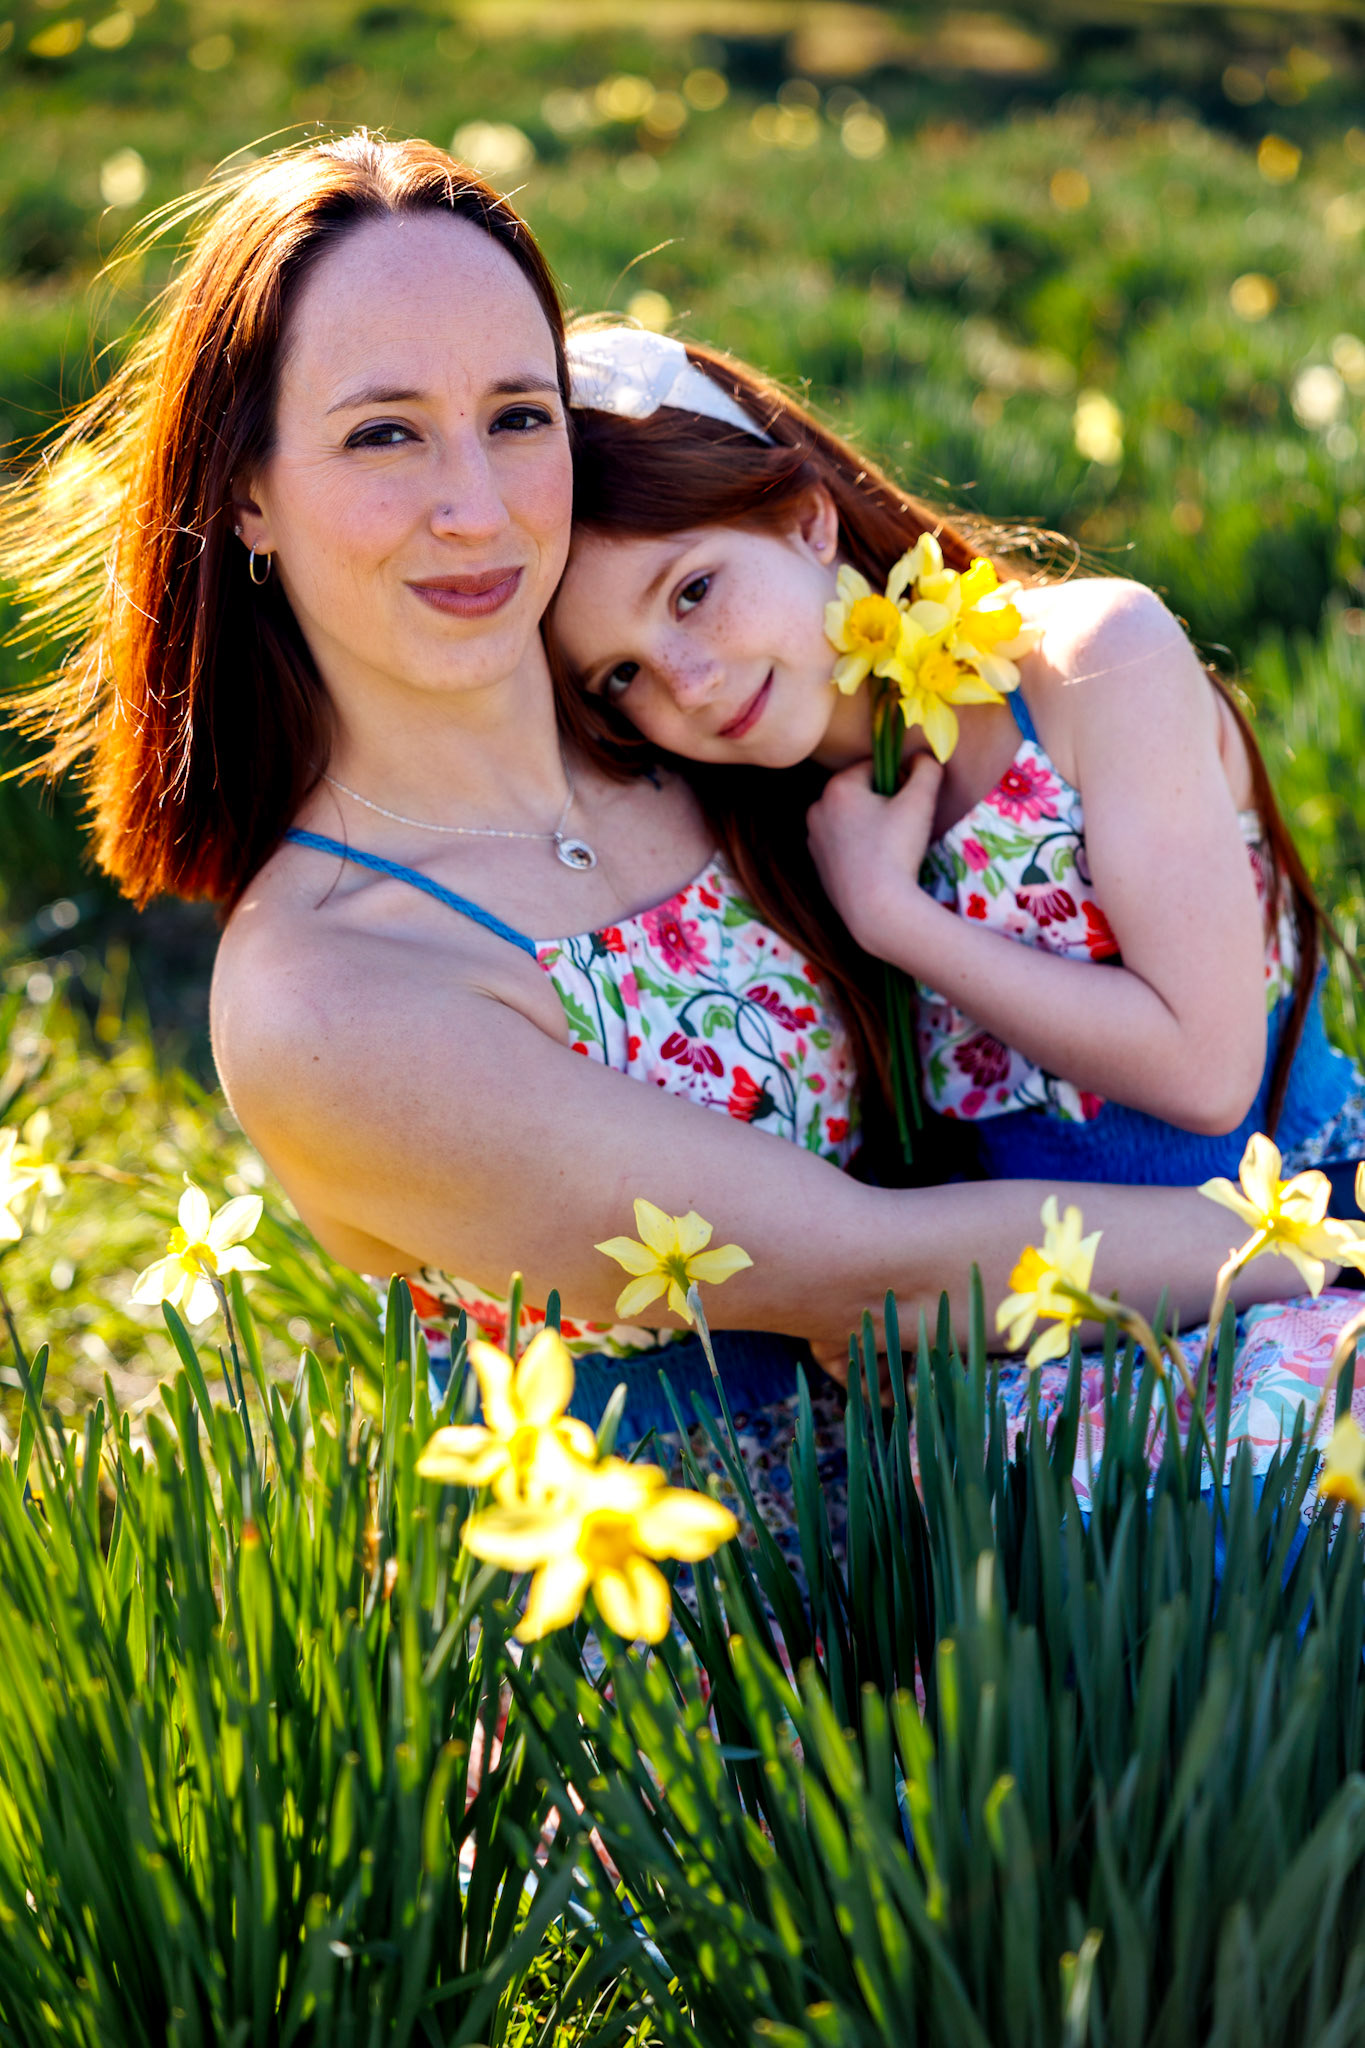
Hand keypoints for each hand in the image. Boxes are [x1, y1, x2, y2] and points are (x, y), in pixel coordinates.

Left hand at [806, 753, 944, 960]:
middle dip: (883, 802)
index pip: (874, 766)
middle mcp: (817, 808)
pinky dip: (859, 847)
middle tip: (903, 827)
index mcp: (837, 787)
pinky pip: (843, 843)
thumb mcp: (921, 802)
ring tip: (890, 848)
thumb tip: (923, 756)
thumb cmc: (898, 850)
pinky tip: (876, 864)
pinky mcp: (817, 864)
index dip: (899, 780)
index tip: (911, 803)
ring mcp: (814, 839)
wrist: (877, 910)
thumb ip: (927, 769)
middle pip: (860, 792)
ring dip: (871, 824)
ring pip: (851, 818)